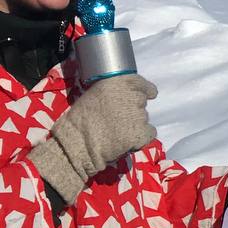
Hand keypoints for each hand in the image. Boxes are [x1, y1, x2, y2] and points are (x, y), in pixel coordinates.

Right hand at [28, 74, 157, 205]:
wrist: (78, 144)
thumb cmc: (81, 120)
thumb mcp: (95, 95)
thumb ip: (113, 92)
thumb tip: (128, 95)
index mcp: (118, 83)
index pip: (141, 83)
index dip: (146, 90)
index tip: (148, 94)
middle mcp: (131, 96)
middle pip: (141, 102)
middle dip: (133, 109)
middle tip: (118, 119)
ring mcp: (138, 115)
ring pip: (144, 118)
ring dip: (135, 124)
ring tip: (116, 131)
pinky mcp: (141, 133)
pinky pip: (149, 133)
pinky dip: (142, 137)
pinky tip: (126, 140)